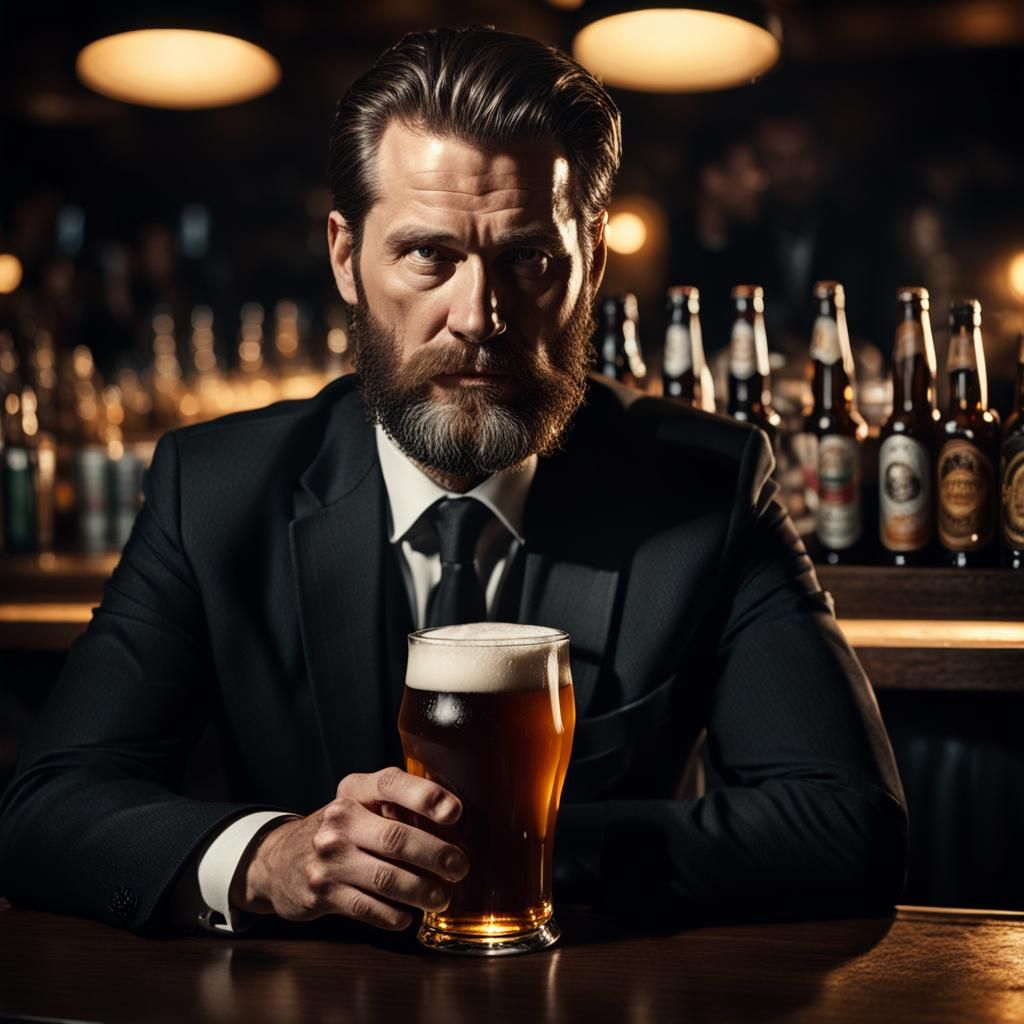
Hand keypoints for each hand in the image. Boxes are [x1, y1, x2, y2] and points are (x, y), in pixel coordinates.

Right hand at [231, 767, 468, 929]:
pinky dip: (392, 915)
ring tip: (441, 898)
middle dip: (436, 855)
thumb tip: (455, 823)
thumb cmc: (339, 830)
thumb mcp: (360, 804)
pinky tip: (407, 916)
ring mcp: (328, 858)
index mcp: (355, 790)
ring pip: (385, 878)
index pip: (391, 783)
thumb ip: (397, 806)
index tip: (455, 812)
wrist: (278, 860)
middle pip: (396, 838)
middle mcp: (339, 820)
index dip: (425, 796)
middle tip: (460, 867)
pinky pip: (367, 908)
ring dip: (421, 891)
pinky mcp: (321, 893)